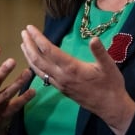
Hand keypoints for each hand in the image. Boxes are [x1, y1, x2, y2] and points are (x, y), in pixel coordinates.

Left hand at [19, 25, 134, 134]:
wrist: (110, 107)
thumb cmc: (111, 85)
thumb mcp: (109, 66)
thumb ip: (100, 52)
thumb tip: (94, 39)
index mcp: (72, 68)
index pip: (49, 50)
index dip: (38, 38)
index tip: (30, 28)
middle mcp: (62, 76)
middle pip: (38, 59)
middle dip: (29, 45)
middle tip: (23, 33)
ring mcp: (60, 84)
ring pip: (38, 69)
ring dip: (29, 56)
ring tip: (23, 44)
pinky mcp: (61, 89)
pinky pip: (43, 76)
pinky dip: (35, 67)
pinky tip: (34, 62)